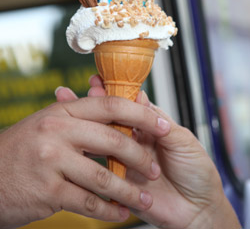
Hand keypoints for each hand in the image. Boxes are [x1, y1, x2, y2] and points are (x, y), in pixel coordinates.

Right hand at [0, 93, 169, 228]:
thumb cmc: (23, 149)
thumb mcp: (50, 123)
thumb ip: (81, 120)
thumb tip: (118, 115)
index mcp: (63, 112)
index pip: (110, 105)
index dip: (140, 114)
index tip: (161, 124)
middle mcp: (57, 131)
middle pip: (112, 141)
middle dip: (139, 156)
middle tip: (153, 168)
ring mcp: (51, 161)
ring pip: (103, 177)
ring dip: (129, 190)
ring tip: (145, 197)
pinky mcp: (47, 191)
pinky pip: (88, 202)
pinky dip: (109, 210)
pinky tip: (120, 213)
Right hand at [85, 75, 240, 228]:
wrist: (200, 211)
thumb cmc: (197, 172)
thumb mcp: (183, 141)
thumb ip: (160, 121)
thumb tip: (140, 98)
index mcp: (150, 128)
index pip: (129, 106)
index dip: (115, 93)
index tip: (100, 81)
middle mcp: (135, 141)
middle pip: (111, 120)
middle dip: (95, 104)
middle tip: (82, 91)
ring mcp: (126, 161)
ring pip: (103, 142)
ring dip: (87, 127)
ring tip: (72, 110)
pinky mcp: (121, 182)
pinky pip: (103, 170)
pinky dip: (89, 159)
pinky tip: (77, 147)